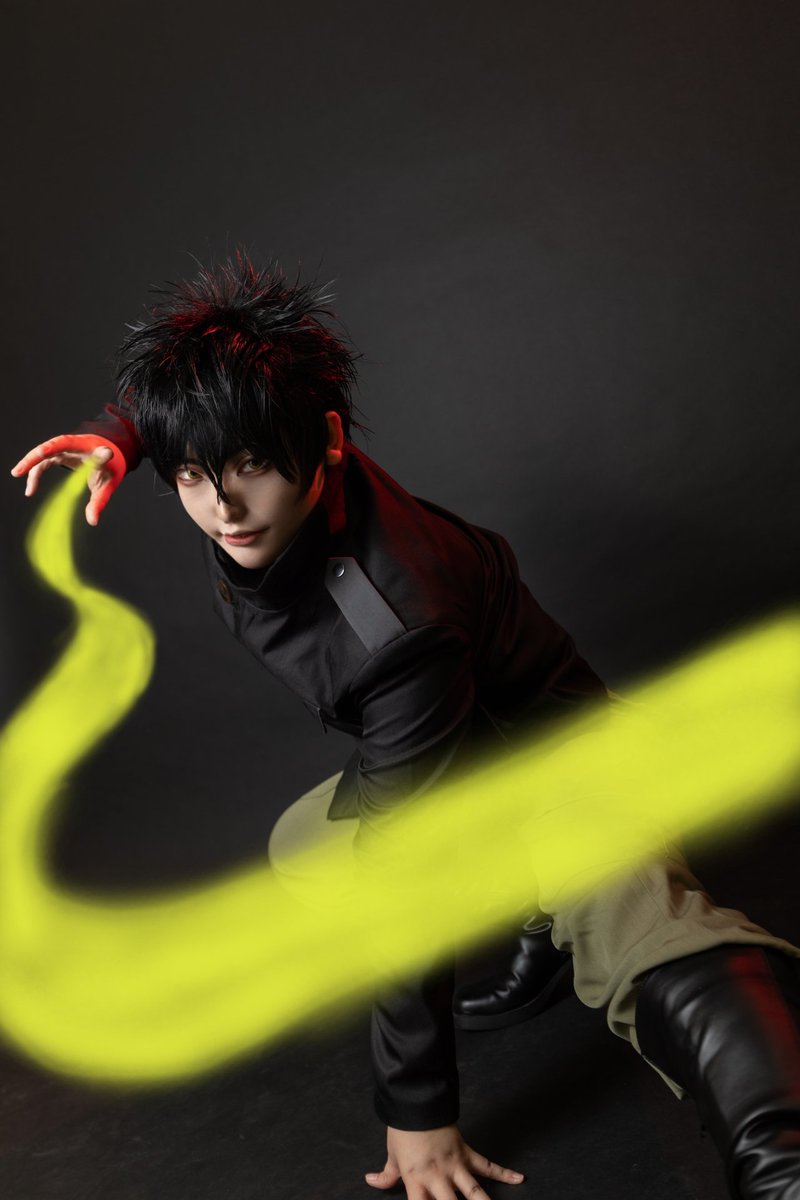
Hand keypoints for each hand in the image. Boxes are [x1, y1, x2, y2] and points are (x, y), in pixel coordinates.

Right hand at [10, 434, 126, 525]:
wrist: (113, 453)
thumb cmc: (111, 465)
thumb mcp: (109, 483)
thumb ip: (100, 501)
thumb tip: (92, 520)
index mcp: (85, 446)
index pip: (66, 443)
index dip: (53, 447)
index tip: (42, 453)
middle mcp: (71, 444)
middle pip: (48, 447)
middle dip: (33, 458)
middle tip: (19, 471)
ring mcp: (63, 449)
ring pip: (42, 455)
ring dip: (29, 466)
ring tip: (19, 478)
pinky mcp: (59, 455)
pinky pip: (43, 463)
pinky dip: (36, 474)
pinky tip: (30, 489)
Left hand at [365, 1124, 524, 1198]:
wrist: (417, 1102)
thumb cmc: (402, 1131)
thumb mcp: (391, 1155)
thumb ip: (386, 1175)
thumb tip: (370, 1181)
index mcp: (416, 1182)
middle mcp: (438, 1178)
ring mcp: (455, 1166)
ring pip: (474, 1193)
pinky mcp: (466, 1153)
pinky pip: (487, 1165)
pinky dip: (504, 1172)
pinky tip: (518, 1178)